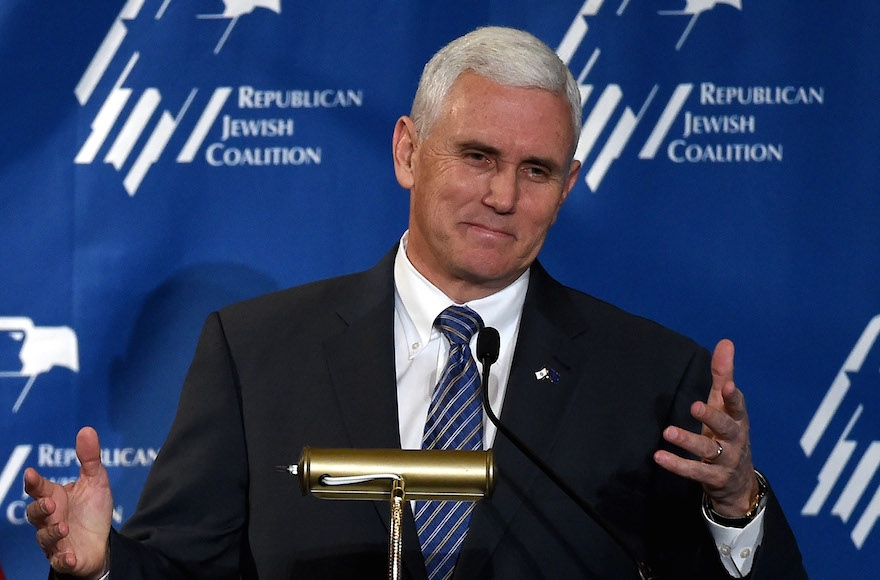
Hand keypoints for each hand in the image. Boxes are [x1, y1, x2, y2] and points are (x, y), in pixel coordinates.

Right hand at [24, 426, 112, 577]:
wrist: (101, 541)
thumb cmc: (91, 509)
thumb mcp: (95, 481)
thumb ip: (89, 458)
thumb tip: (86, 429)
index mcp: (55, 497)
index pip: (39, 488)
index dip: (33, 482)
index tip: (31, 473)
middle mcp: (50, 518)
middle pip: (35, 513)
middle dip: (39, 508)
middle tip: (51, 503)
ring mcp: (55, 540)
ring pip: (44, 538)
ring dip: (51, 533)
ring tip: (64, 527)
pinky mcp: (65, 558)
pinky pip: (58, 561)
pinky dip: (62, 559)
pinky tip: (68, 556)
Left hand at [653, 339, 759, 516]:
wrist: (739, 483)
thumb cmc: (728, 434)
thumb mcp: (726, 406)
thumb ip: (723, 376)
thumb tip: (726, 342)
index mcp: (738, 420)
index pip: (738, 406)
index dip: (734, 396)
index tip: (728, 385)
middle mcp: (734, 439)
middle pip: (725, 427)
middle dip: (711, 417)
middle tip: (694, 406)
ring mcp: (725, 460)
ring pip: (707, 450)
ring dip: (688, 441)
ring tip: (668, 432)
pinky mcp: (713, 478)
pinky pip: (694, 472)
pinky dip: (677, 465)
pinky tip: (659, 457)